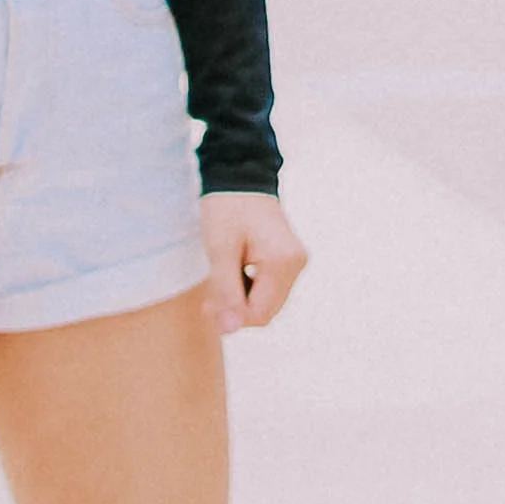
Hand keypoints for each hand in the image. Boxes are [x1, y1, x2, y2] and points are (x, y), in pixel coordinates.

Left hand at [199, 191, 307, 334]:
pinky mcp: (288, 258)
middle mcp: (296, 264)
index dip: (232, 317)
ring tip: (219, 280)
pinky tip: (232, 273)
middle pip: (266, 311)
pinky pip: (270, 287)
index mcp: (283, 262)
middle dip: (236, 310)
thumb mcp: (220, 250)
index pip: (260, 314)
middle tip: (209, 298)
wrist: (240, 174)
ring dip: (241, 299)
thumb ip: (225, 290)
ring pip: (268, 301)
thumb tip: (229, 329)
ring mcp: (295, 261)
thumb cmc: (226, 208)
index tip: (208, 307)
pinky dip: (249, 288)